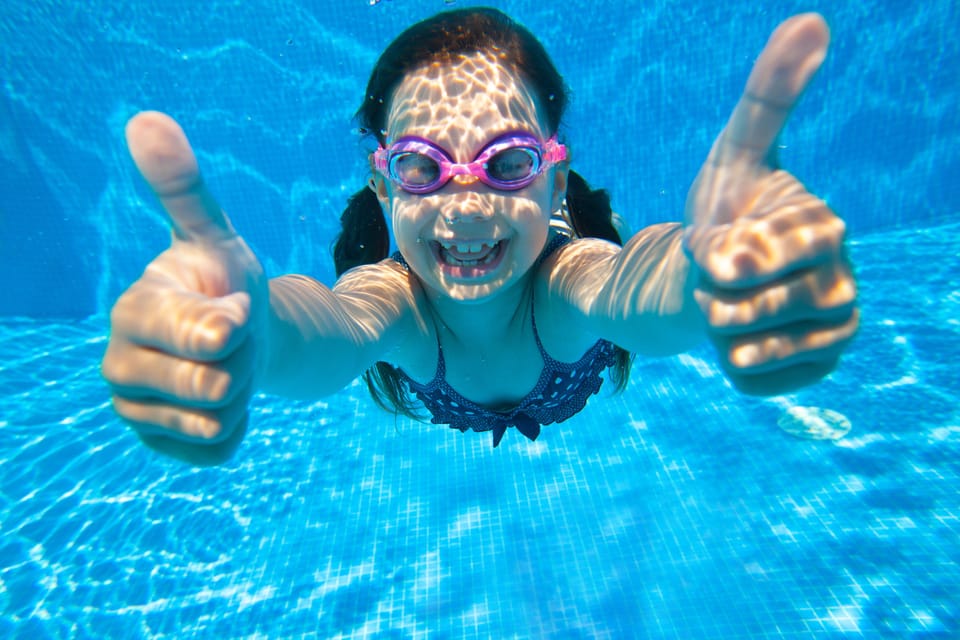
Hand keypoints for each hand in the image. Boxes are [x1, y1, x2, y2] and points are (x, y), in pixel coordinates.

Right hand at [101, 112, 267, 463]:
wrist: (241, 337)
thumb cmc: (226, 283)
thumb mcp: (217, 235)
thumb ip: (185, 189)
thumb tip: (146, 120)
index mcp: (133, 309)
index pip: (207, 335)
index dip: (236, 324)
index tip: (235, 308)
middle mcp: (118, 362)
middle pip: (217, 385)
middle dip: (243, 361)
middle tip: (232, 341)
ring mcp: (134, 409)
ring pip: (217, 420)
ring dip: (240, 395)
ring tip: (224, 368)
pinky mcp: (158, 445)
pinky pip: (216, 450)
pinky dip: (235, 429)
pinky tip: (220, 403)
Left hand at [683, 14, 857, 394]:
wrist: (716, 272)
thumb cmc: (727, 208)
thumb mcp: (735, 151)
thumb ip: (769, 96)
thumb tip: (812, 19)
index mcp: (825, 228)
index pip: (747, 260)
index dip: (711, 254)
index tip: (714, 241)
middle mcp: (843, 282)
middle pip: (737, 310)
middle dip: (707, 292)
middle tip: (721, 274)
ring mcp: (833, 332)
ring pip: (743, 349)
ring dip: (716, 326)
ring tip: (732, 302)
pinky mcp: (815, 372)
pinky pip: (749, 380)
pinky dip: (727, 361)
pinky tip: (743, 336)